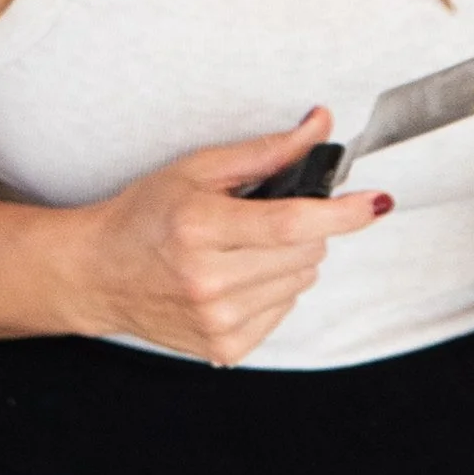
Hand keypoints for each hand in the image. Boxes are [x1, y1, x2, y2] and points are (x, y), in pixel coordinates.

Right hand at [61, 110, 391, 364]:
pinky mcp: (226, 348)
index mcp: (199, 228)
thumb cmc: (144, 214)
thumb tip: (320, 126)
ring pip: (302, 281)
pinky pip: (285, 310)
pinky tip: (236, 276)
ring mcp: (218, 321)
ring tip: (240, 246)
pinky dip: (273, 289)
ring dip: (288, 259)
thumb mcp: (197, 169)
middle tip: (261, 215)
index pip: (290, 223)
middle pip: (306, 251)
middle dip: (303, 227)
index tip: (375, 202)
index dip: (341, 213)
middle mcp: (209, 281)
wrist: (98, 273)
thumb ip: (266, 152)